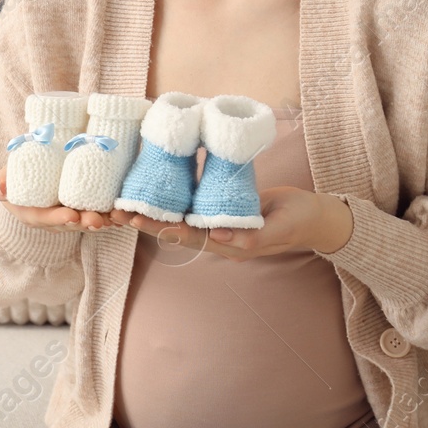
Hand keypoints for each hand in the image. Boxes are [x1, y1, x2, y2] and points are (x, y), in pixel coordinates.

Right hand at [0, 166, 113, 232]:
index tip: (71, 216)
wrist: (30, 175)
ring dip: (103, 221)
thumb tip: (0, 188)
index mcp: (33, 214)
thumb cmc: (15, 178)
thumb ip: (0, 185)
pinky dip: (111, 214)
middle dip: (85, 223)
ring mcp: (70, 216)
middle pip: (70, 224)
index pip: (45, 219)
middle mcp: (53, 219)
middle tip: (98, 220)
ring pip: (87, 221)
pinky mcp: (84, 209)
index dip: (58, 218)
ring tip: (116, 218)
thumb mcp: (4, 179)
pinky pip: (98, 213)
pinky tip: (123, 212)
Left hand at [108, 186, 352, 261]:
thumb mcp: (282, 228)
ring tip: (122, 198)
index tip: (135, 218)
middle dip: (144, 218)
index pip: (186, 236)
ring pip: (177, 215)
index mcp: (227, 244)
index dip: (159, 226)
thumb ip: (254, 237)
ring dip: (151, 208)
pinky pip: (190, 202)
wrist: (313, 215)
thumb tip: (220, 239)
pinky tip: (152, 183)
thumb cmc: (300, 221)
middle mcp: (216, 235)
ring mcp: (216, 221)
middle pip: (173, 227)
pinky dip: (169, 195)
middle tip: (114, 209)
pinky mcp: (219, 205)